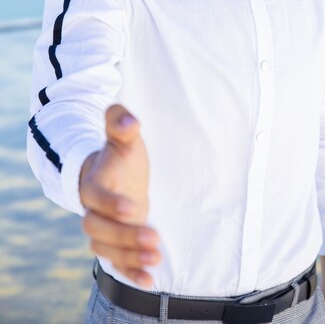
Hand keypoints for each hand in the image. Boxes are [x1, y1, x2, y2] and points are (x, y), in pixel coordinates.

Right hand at [80, 104, 160, 286]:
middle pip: (97, 229)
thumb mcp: (125, 137)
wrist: (114, 176)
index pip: (95, 197)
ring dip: (129, 256)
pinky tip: (149, 280)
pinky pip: (115, 263)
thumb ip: (122, 123)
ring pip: (105, 249)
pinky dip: (130, 273)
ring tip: (156, 258)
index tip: (132, 206)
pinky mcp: (114, 244)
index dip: (110, 203)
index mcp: (94, 184)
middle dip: (124, 236)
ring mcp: (103, 230)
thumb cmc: (121, 156)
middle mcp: (93, 210)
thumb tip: (128, 119)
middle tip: (154, 237)